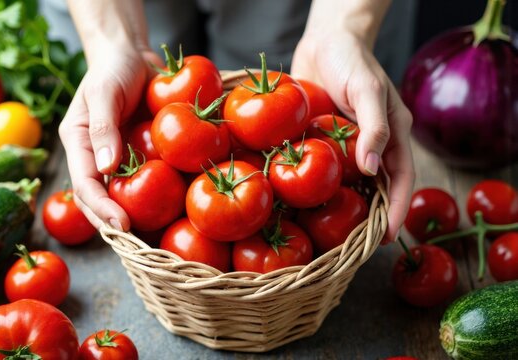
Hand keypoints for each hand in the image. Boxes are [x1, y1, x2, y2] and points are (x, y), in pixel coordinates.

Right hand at [59, 41, 162, 230]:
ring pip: (123, 196)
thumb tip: (105, 169)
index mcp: (79, 144)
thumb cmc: (113, 69)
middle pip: (101, 200)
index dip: (101, 208)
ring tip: (154, 242)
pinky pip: (146, 180)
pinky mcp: (141, 155)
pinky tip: (173, 213)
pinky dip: (156, 198)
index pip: (85, 185)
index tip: (123, 225)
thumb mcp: (104, 92)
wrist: (133, 57)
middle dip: (116, 224)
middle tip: (140, 247)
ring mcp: (119, 159)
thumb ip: (102, 127)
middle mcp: (96, 157)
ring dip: (136, 218)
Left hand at [291, 31, 414, 242]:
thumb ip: (373, 127)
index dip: (395, 210)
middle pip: (377, 189)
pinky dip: (320, 188)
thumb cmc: (351, 59)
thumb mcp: (367, 88)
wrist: (324, 41)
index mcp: (393, 134)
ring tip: (331, 235)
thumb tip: (372, 169)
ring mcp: (348, 145)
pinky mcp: (325, 141)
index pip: (400, 180)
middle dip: (370, 218)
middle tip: (355, 247)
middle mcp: (372, 144)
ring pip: (351, 184)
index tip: (384, 238)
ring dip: (346, 207)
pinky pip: (325, 169)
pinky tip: (307, 205)